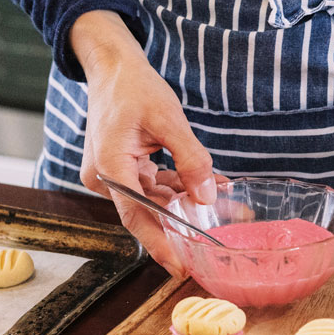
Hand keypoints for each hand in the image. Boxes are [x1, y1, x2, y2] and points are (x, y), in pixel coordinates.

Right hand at [71, 11, 219, 275]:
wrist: (112, 67)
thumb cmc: (135, 87)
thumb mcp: (170, 120)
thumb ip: (191, 159)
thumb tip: (207, 196)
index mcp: (111, 166)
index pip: (137, 216)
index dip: (160, 244)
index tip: (180, 267)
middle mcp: (106, 177)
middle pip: (146, 213)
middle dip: (182, 227)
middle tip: (215, 243)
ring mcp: (112, 174)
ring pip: (152, 201)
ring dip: (185, 205)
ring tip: (227, 209)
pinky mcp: (122, 169)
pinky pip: (151, 186)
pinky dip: (176, 189)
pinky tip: (208, 188)